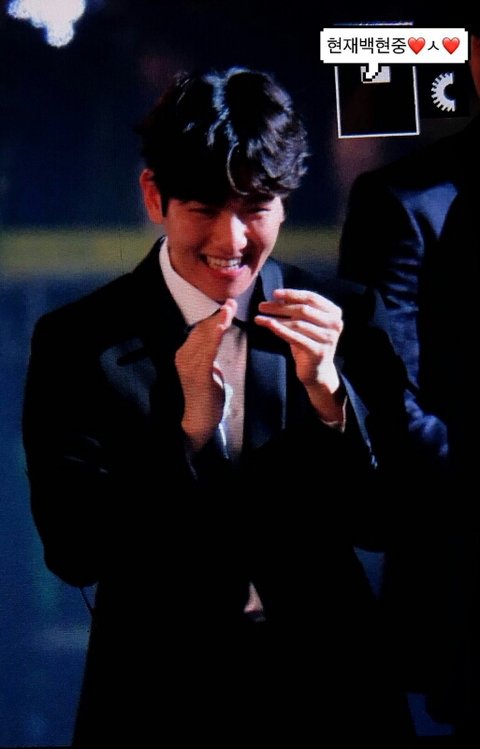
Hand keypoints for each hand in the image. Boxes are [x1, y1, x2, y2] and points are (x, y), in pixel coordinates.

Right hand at [175, 299, 236, 451]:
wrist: (199, 419)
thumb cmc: (205, 395)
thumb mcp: (207, 368)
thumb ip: (208, 353)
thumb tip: (216, 336)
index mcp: (184, 353)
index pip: (199, 329)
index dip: (213, 315)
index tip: (226, 304)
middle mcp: (183, 355)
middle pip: (201, 329)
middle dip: (217, 314)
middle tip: (231, 301)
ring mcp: (188, 364)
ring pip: (205, 336)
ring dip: (219, 320)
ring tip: (231, 307)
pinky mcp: (197, 373)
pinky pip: (208, 350)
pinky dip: (216, 335)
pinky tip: (223, 324)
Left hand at [255, 288, 344, 420]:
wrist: (317, 370)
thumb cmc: (308, 342)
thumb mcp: (305, 322)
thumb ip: (296, 309)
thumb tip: (276, 297)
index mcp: (334, 312)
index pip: (311, 298)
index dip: (292, 294)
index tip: (274, 293)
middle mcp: (335, 324)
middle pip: (303, 310)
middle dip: (280, 306)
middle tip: (261, 306)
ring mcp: (328, 339)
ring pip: (297, 323)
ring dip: (276, 318)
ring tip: (259, 317)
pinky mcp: (319, 352)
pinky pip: (296, 338)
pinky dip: (280, 330)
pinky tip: (268, 325)